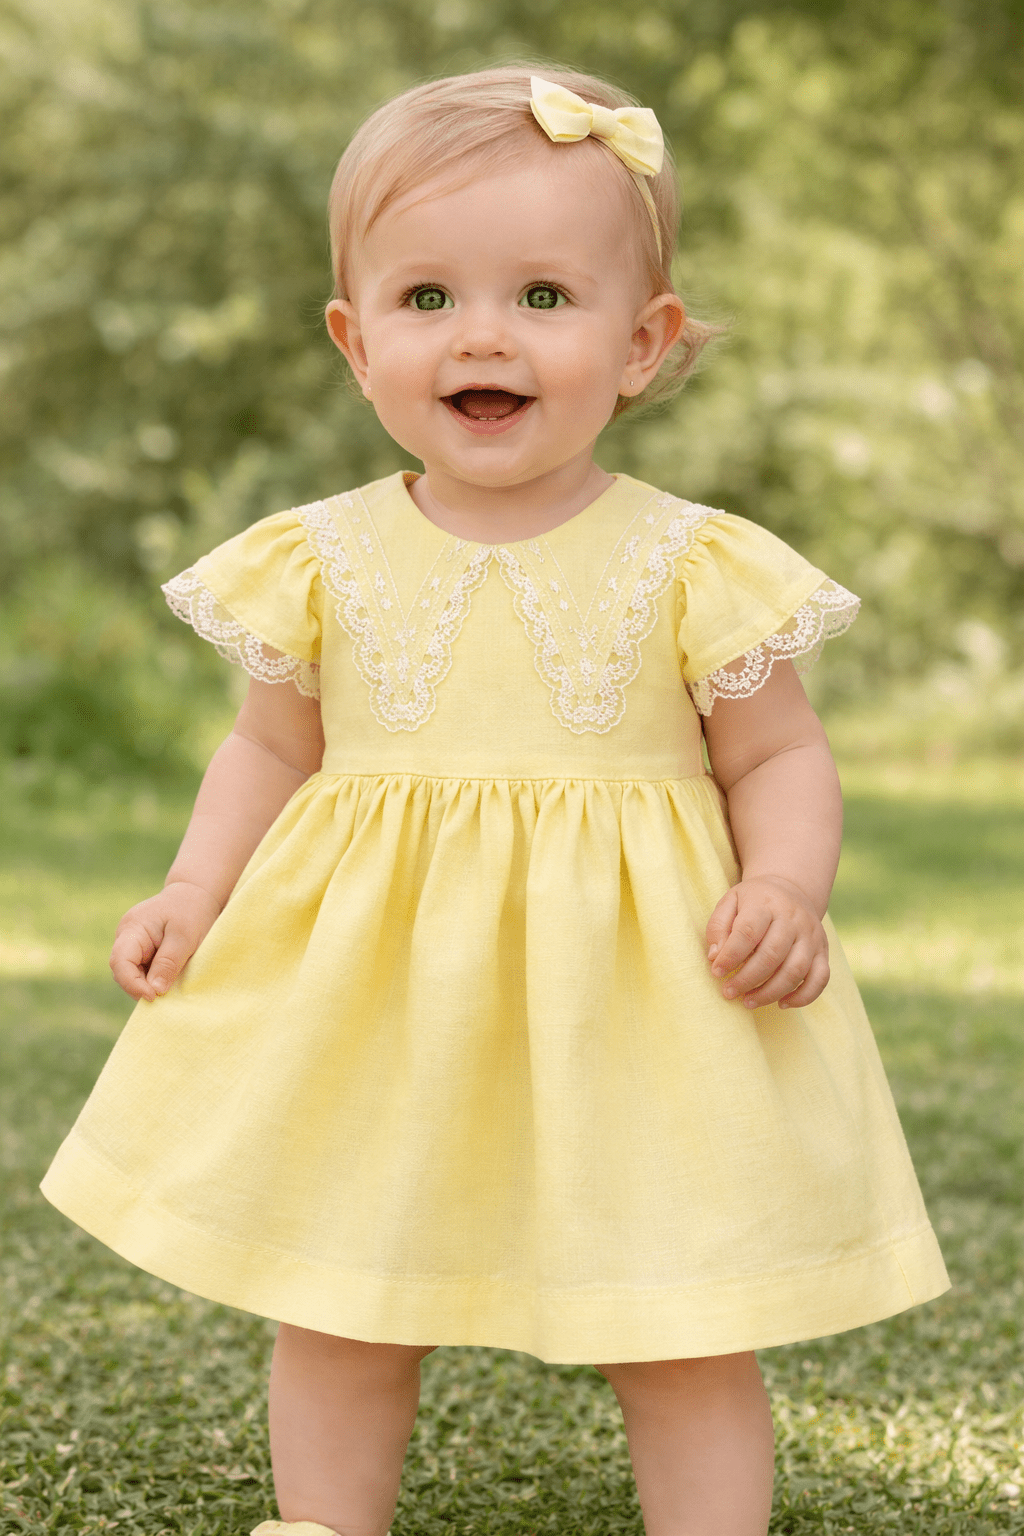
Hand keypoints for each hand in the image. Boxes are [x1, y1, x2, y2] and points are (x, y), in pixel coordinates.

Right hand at [109, 881, 221, 1000]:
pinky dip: (152, 977)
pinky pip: (141, 968)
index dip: (132, 984)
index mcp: (133, 928)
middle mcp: (126, 935)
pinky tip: (168, 979)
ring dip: (147, 983)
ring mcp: (132, 942)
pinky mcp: (141, 948)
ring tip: (170, 986)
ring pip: (131, 972)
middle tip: (165, 996)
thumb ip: (168, 962)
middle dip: (140, 986)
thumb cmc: (192, 911)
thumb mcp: (185, 937)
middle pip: (123, 970)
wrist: (196, 894)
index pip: (120, 961)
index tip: (154, 996)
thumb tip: (155, 990)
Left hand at [705, 875, 829, 1009]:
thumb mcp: (730, 902)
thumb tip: (715, 956)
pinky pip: (820, 979)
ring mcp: (811, 936)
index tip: (717, 972)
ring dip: (770, 992)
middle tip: (729, 992)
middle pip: (772, 955)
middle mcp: (793, 919)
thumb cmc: (753, 901)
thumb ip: (718, 927)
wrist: (791, 889)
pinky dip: (803, 996)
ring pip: (796, 970)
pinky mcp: (823, 951)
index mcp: (766, 903)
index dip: (731, 956)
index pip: (748, 932)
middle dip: (747, 979)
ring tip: (748, 1002)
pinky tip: (781, 1003)